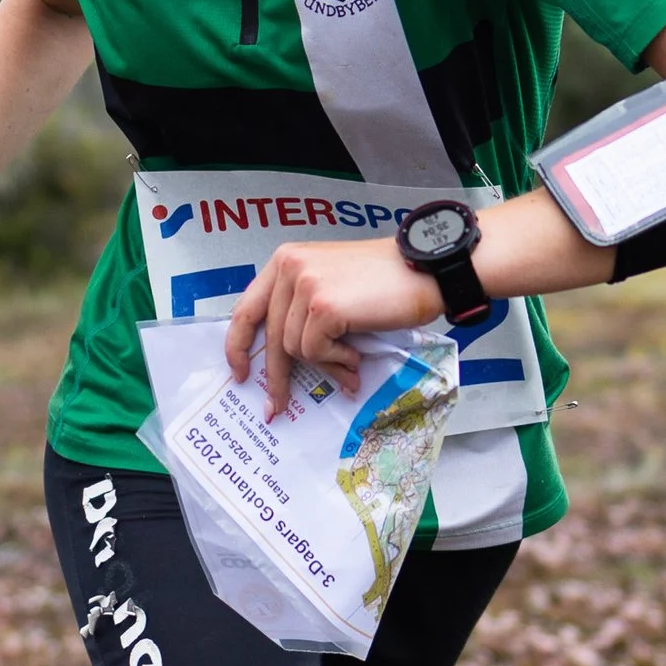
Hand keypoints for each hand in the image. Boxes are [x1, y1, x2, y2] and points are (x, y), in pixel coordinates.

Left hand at [224, 233, 443, 415]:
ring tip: (351, 362)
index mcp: (287, 259)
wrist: (427, 270)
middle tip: (277, 406)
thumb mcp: (333, 286)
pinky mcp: (323, 306)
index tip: (240, 372)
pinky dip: (337, 361)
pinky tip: (356, 354)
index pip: (248, 308)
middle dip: (276, 376)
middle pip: (271, 336)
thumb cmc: (388, 280)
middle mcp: (290, 267)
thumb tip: (289, 360)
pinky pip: (315, 351)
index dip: (237, 345)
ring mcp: (305, 284)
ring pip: (294, 348)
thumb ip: (304, 311)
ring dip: (325, 363)